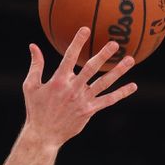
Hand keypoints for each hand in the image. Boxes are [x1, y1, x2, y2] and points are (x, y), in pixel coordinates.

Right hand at [21, 27, 137, 148]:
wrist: (44, 135)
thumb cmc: (36, 109)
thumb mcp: (31, 86)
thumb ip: (36, 65)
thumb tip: (33, 45)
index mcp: (58, 81)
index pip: (69, 57)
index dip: (77, 42)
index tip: (86, 29)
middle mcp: (73, 89)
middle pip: (91, 69)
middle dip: (103, 55)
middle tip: (115, 43)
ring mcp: (83, 100)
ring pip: (104, 83)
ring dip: (118, 71)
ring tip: (130, 60)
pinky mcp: (90, 111)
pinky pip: (108, 101)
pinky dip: (121, 93)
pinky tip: (133, 86)